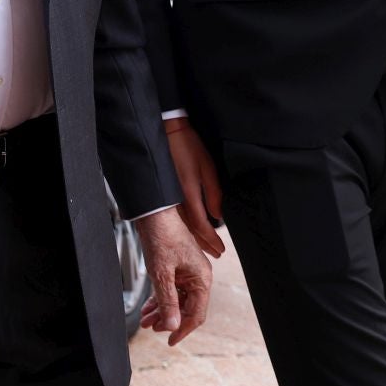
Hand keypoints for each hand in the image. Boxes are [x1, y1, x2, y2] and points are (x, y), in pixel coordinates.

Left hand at [134, 208, 211, 345]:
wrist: (153, 213)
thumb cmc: (161, 237)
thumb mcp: (162, 273)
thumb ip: (168, 301)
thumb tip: (172, 325)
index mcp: (202, 279)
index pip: (197, 314)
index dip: (183, 329)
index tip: (170, 341)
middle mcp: (198, 277)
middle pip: (186, 308)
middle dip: (168, 319)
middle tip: (151, 327)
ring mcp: (188, 273)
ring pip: (176, 300)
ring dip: (161, 311)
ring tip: (145, 320)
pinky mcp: (177, 268)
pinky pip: (171, 290)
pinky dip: (159, 299)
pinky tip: (147, 308)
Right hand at [163, 116, 223, 257]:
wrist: (168, 132)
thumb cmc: (189, 146)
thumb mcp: (207, 168)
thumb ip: (213, 194)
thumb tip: (218, 216)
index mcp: (188, 194)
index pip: (201, 226)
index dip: (211, 240)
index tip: (220, 250)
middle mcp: (176, 200)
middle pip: (190, 230)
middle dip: (204, 244)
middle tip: (215, 254)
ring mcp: (168, 198)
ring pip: (182, 226)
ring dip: (194, 238)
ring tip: (205, 248)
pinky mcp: (165, 194)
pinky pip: (175, 217)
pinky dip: (184, 227)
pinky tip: (189, 231)